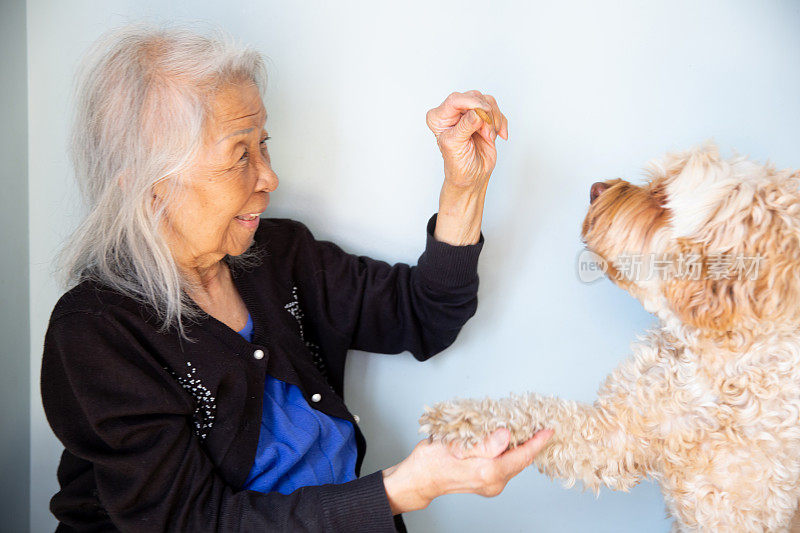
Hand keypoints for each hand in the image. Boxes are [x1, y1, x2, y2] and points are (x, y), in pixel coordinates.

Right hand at [382, 427, 552, 514]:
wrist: (419, 480)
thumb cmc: (431, 462)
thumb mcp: (456, 446)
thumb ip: (484, 443)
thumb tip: (506, 436)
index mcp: (487, 473)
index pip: (521, 456)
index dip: (537, 442)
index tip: (548, 430)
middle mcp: (492, 482)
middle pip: (520, 461)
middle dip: (531, 444)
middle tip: (539, 426)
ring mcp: (490, 485)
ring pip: (513, 463)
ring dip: (520, 448)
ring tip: (526, 430)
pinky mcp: (486, 483)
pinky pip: (505, 466)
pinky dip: (509, 453)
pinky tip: (507, 442)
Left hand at [426, 90, 507, 245]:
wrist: (472, 178)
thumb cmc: (458, 165)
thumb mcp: (456, 145)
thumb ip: (465, 126)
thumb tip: (477, 112)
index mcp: (439, 117)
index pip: (455, 99)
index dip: (471, 103)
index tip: (483, 112)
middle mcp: (452, 112)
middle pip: (474, 97)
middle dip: (485, 115)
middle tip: (486, 133)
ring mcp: (469, 113)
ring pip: (488, 102)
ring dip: (493, 121)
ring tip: (489, 137)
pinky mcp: (483, 118)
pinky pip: (497, 110)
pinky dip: (501, 123)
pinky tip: (498, 136)